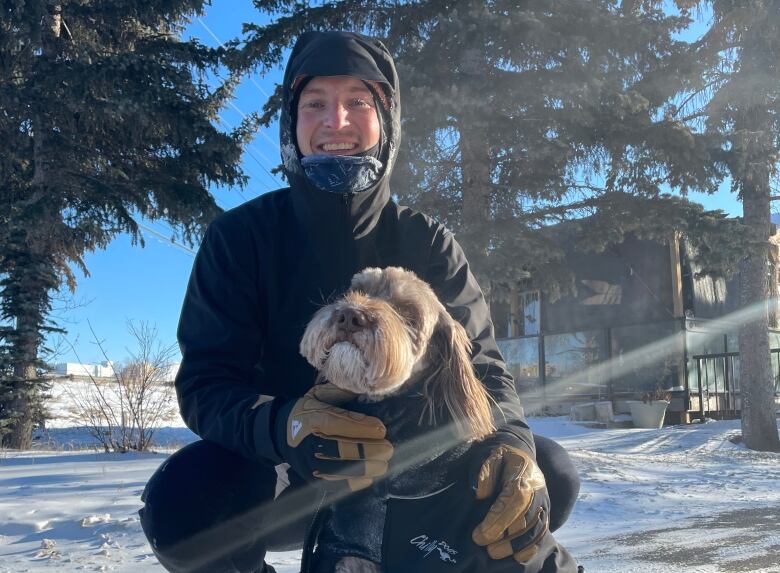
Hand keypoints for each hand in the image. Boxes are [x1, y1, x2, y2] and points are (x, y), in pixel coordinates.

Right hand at [273, 383, 393, 490]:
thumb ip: (341, 392)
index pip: (339, 424)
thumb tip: (366, 387)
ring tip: (383, 462)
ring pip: (346, 471)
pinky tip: (369, 474)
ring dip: (369, 468)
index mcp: (313, 420)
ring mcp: (313, 465)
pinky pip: (341, 486)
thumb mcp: (319, 395)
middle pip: (346, 451)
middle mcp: (311, 445)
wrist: (280, 434)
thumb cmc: (307, 411)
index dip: (363, 428)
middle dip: (372, 450)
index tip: (381, 429)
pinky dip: (359, 481)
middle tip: (388, 448)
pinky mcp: (316, 481)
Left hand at [471, 433, 549, 564]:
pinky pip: (542, 532)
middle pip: (527, 519)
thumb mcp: (489, 454)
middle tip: (484, 546)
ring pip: (537, 529)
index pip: (514, 500)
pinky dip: (530, 547)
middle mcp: (538, 489)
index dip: (497, 520)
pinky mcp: (544, 510)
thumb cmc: (499, 454)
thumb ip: (484, 471)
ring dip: (517, 546)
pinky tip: (514, 555)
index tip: (479, 535)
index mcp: (524, 473)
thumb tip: (480, 493)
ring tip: (494, 553)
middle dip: (506, 538)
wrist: (517, 450)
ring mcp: (544, 500)